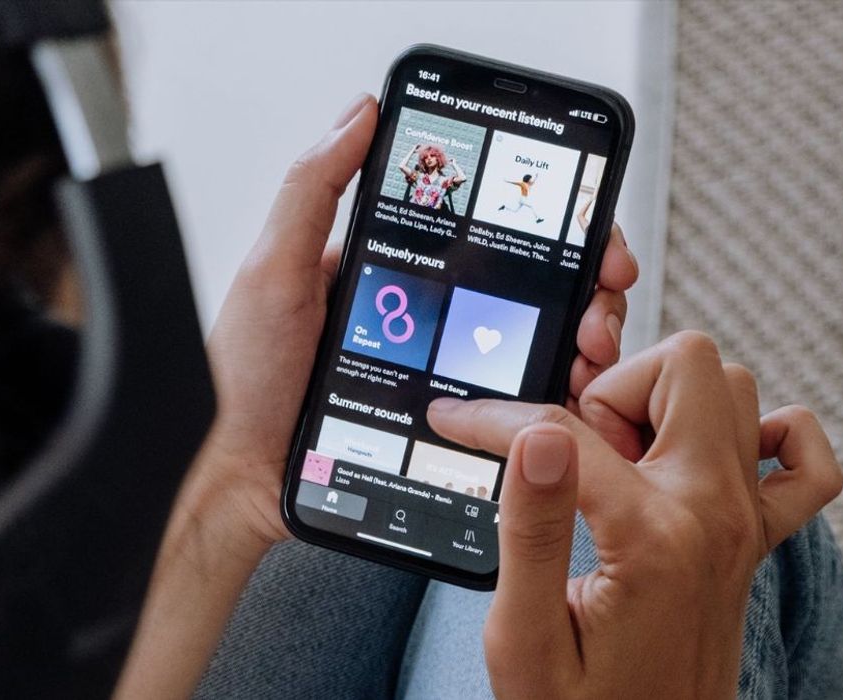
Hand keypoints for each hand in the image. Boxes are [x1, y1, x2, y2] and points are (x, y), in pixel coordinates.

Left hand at [120, 94, 638, 698]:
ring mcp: (447, 374)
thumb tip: (363, 113)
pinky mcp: (452, 427)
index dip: (555, 231)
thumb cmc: (245, 378)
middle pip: (535, 290)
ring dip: (583, 343)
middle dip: (588, 290)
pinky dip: (555, 406)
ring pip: (538, 349)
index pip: (493, 235)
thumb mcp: (274, 270)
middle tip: (602, 303)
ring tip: (591, 354)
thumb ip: (315, 190)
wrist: (240, 478)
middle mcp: (434, 318)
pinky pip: (516, 412)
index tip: (593, 239)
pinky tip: (572, 401)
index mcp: (401, 271)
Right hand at [426, 331, 842, 698]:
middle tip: (575, 452)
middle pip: (685, 365)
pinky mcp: (756, 539)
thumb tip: (536, 435)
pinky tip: (709, 458)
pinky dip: (769, 436)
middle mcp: (714, 513)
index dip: (495, 418)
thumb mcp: (526, 635)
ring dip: (669, 403)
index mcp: (652, 535)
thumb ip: (532, 528)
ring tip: (620, 462)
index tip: (455, 421)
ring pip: (736, 389)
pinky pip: (805, 459)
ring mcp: (745, 522)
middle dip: (613, 387)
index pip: (566, 428)